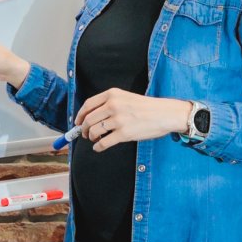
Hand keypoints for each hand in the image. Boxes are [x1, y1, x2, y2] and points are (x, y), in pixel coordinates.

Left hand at [75, 89, 190, 152]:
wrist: (165, 114)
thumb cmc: (146, 107)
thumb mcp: (125, 97)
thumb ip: (109, 103)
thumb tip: (90, 117)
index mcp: (112, 94)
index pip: (88, 105)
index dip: (80, 115)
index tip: (77, 122)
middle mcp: (113, 105)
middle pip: (88, 119)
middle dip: (83, 129)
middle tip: (85, 134)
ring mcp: (118, 120)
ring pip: (94, 131)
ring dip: (91, 137)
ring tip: (95, 139)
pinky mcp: (124, 133)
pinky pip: (103, 142)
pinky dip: (98, 147)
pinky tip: (99, 147)